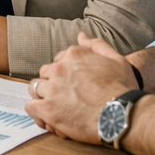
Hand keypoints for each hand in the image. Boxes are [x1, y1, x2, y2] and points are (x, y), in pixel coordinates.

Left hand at [25, 33, 139, 142]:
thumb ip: (96, 45)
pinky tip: (49, 119)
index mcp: (74, 55)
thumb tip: (81, 36)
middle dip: (52, 84)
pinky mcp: (48, 109)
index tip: (71, 85)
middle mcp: (59, 69)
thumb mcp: (116, 60)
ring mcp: (52, 89)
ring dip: (43, 97)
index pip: (57, 60)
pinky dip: (38, 113)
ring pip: (35, 89)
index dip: (64, 74)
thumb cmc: (123, 89)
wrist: (123, 115)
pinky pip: (31, 107)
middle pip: (45, 74)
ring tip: (56, 107)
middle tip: (64, 98)